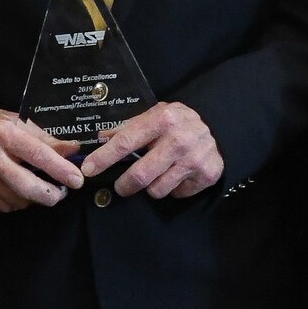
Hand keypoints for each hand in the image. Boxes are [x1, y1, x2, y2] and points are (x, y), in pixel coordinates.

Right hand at [0, 104, 81, 212]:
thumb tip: (73, 150)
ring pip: (20, 201)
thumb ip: (44, 138)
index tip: (78, 179)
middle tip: (63, 191)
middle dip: (52, 194)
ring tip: (42, 187)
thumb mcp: (15, 121)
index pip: (39, 155)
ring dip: (36, 198)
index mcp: (3, 134)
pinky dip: (19, 201)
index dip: (61, 169)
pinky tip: (21, 189)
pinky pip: (7, 206)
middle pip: (29, 188)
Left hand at [78, 102, 222, 198]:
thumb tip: (101, 138)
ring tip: (158, 174)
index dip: (104, 158)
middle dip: (124, 185)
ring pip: (157, 190)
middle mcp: (179, 139)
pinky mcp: (206, 175)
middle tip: (121, 186)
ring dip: (151, 187)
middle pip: (140, 175)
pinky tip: (177, 175)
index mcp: (162, 119)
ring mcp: (194, 159)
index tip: (88, 170)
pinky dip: (172, 188)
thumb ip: (128, 127)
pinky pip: (176, 194)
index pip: (126, 142)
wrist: (218, 128)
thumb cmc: (177, 123)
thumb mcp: (155, 115)